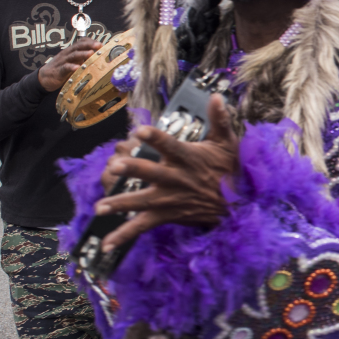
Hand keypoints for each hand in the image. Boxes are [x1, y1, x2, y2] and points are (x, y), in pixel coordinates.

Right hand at [37, 37, 100, 91]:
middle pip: (78, 46)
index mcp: (71, 51)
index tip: (101, 44)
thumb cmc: (62, 69)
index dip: (91, 42)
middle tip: (99, 45)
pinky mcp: (59, 71)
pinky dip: (71, 67)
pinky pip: (65, 67)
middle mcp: (67, 54)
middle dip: (89, 45)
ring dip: (82, 54)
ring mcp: (62, 61)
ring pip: (73, 55)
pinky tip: (77, 67)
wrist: (44, 77)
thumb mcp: (73, 62)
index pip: (81, 42)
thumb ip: (83, 59)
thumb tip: (98, 59)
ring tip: (91, 53)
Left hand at [94, 96, 237, 249]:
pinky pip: (142, 226)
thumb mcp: (228, 143)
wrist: (238, 206)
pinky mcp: (167, 215)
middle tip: (115, 166)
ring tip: (100, 206)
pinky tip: (105, 243)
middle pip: (151, 172)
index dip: (156, 138)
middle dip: (132, 169)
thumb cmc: (229, 171)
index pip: (170, 145)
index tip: (140, 131)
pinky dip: (124, 234)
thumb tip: (216, 95)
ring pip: (142, 200)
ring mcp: (170, 199)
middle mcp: (176, 178)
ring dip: (121, 203)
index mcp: (189, 158)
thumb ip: (220, 119)